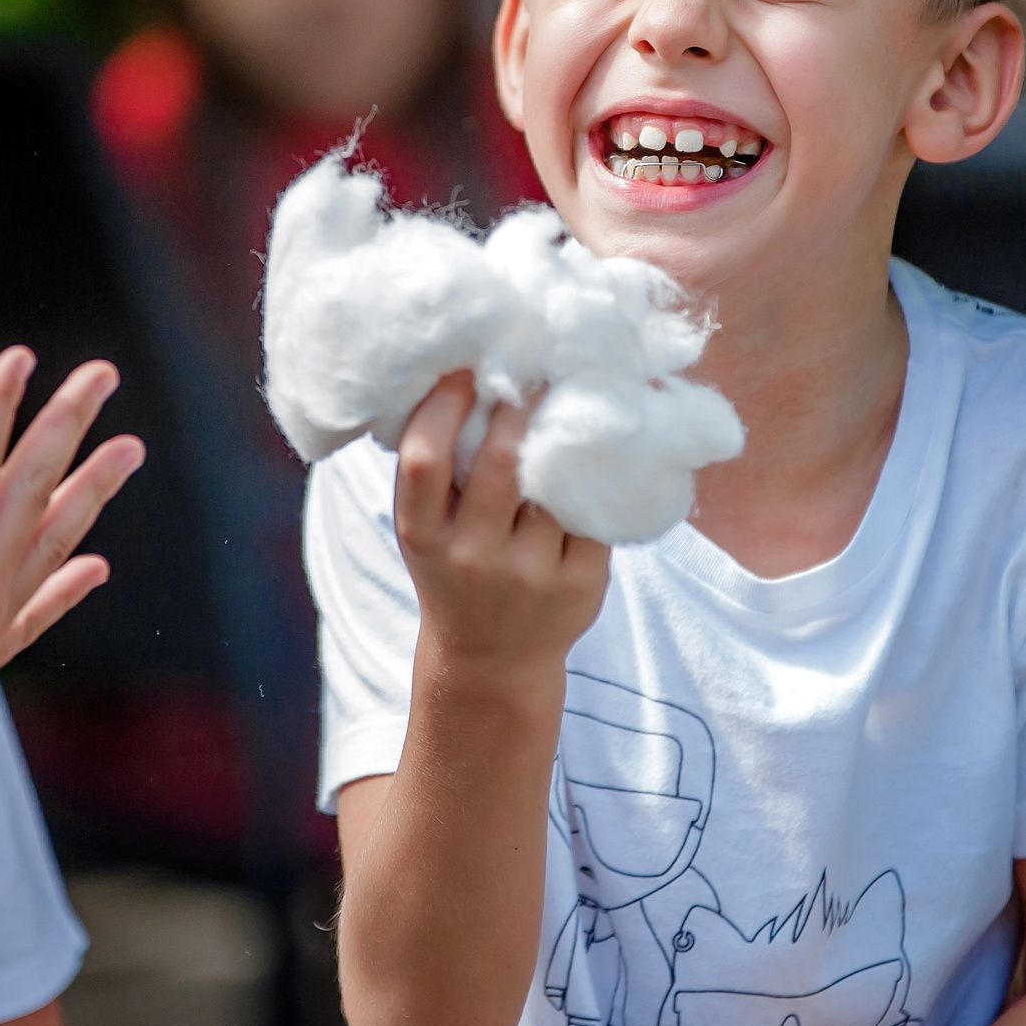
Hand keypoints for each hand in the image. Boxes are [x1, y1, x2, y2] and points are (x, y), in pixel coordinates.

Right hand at [0, 347, 144, 768]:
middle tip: (104, 376)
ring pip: (58, 536)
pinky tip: (98, 569)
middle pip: (36, 484)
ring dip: (94, 489)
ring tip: (131, 450)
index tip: (24, 355)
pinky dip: (72, 584)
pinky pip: (45, 608)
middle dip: (70, 424)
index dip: (0, 402)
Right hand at [394, 371, 609, 676]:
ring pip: (557, 479)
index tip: (468, 368)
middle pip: (501, 460)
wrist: (492, 659)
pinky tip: (602, 443)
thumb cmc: (456, 570)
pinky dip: (600, 470)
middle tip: (535, 365)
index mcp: (423, 536)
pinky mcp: (581, 582)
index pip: (425, 458)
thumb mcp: (427, 530)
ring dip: (566, 429)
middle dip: (520, 402)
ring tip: (575, 392)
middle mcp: (473, 556)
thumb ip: (438, 471)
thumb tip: (467, 374)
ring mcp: (531, 572)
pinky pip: (596, 506)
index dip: (445, 404)